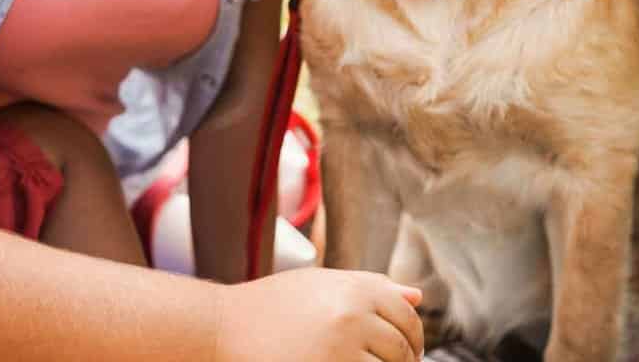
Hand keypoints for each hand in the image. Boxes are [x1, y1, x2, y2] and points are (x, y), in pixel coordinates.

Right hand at [216, 267, 422, 361]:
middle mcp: (352, 318)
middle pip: (401, 350)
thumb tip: (416, 297)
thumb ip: (373, 287)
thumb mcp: (323, 284)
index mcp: (357, 290)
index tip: (409, 351)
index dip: (413, 338)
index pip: (407, 319)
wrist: (222, 329)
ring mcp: (338, 353)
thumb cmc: (273, 305)